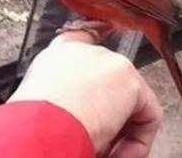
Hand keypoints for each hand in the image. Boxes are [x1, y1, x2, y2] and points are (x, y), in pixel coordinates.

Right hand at [8, 31, 161, 156]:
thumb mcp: (40, 101)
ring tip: (105, 153)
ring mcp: (110, 62)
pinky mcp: (130, 81)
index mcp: (58, 53)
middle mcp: (85, 51)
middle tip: (99, 144)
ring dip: (122, 132)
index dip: (98, 41)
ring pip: (130, 101)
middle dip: (110, 115)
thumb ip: (62, 96)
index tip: (105, 57)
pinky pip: (148, 116)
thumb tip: (75, 117)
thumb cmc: (32, 121)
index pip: (83, 36)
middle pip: (112, 79)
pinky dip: (138, 142)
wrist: (40, 124)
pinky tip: (120, 155)